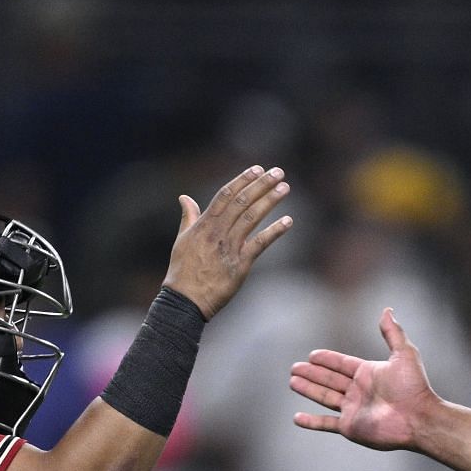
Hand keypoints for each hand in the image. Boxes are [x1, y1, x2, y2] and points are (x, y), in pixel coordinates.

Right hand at [162, 165, 292, 317]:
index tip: (256, 169)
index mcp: (204, 224)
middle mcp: (217, 232)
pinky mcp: (240, 264)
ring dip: (270, 201)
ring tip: (284, 188)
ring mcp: (229, 247)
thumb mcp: (182, 240)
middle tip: (278, 172)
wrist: (185, 300)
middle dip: (261, 185)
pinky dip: (275, 231)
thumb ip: (188, 217)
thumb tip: (184, 197)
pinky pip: (260, 244)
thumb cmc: (182, 271)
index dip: (242, 180)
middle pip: (242, 202)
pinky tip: (288, 221)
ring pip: (252, 217)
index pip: (225, 195)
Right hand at [290, 308, 438, 450]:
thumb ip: (393, 333)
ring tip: (292, 382)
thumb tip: (386, 310)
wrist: (419, 418)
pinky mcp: (350, 427)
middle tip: (295, 367)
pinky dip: (311, 422)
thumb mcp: (404, 354)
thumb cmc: (414, 387)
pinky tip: (297, 418)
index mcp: (368, 374)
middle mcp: (358, 391)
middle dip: (312, 373)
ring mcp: (353, 410)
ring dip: (308, 390)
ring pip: (324, 397)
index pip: (341, 364)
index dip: (327, 359)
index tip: (312, 355)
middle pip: (329, 379)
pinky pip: (326, 424)